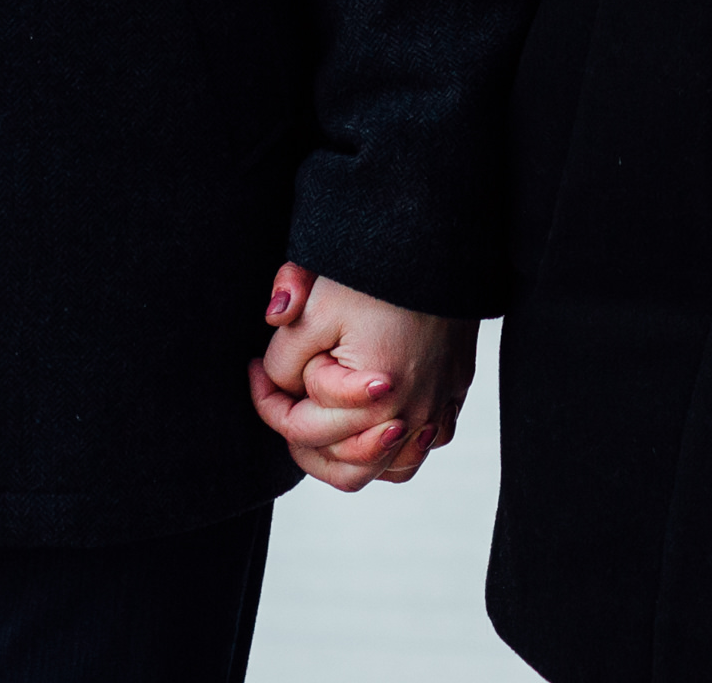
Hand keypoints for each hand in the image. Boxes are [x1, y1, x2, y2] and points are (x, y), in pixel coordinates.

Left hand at [251, 261, 474, 490]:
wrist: (440, 241)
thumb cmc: (376, 274)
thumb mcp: (315, 308)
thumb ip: (284, 357)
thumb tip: (275, 383)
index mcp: (375, 398)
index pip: (300, 428)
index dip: (266, 399)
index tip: (257, 368)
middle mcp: (412, 415)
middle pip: (342, 463)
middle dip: (302, 432)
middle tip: (283, 395)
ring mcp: (438, 408)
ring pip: (388, 470)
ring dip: (350, 455)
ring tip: (323, 421)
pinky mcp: (454, 394)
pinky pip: (422, 449)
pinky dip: (394, 448)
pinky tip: (372, 421)